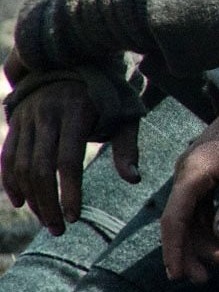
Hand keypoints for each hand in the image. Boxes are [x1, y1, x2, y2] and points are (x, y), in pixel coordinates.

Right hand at [1, 75, 139, 233]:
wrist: (77, 62)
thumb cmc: (109, 96)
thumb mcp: (125, 115)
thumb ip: (127, 147)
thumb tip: (134, 179)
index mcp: (76, 111)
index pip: (68, 160)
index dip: (69, 192)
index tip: (75, 217)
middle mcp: (46, 113)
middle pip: (41, 168)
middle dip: (48, 203)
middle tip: (59, 229)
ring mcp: (26, 117)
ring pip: (21, 166)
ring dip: (32, 198)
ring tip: (47, 222)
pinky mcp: (15, 121)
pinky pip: (7, 156)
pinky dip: (10, 181)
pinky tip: (22, 202)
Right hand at [163, 106, 218, 282]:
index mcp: (193, 172)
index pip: (175, 218)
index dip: (174, 249)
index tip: (177, 274)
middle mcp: (185, 173)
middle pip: (177, 220)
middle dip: (188, 252)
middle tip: (203, 279)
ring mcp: (191, 174)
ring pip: (187, 216)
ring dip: (199, 241)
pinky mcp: (201, 175)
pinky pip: (197, 206)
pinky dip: (206, 225)